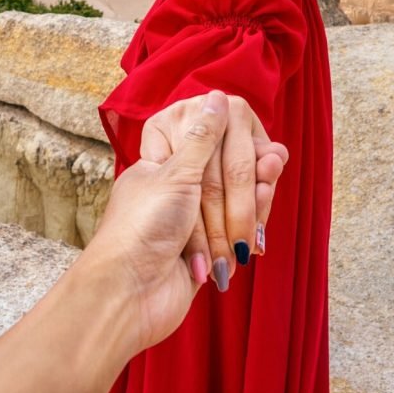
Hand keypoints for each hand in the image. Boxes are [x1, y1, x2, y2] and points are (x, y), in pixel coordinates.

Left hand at [84, 90, 232, 351]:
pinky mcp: (208, 245)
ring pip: (238, 199)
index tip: (258, 150)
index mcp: (163, 156)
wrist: (128, 295)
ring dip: (251, 210)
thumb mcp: (177, 174)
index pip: (211, 137)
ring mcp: (193, 215)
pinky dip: (250, 232)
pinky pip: (238, 228)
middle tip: (265, 183)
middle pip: (228, 170)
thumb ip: (204, 137)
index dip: (236, 145)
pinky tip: (258, 239)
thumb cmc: (143, 227)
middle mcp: (178, 181)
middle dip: (246, 184)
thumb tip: (215, 97)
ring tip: (257, 221)